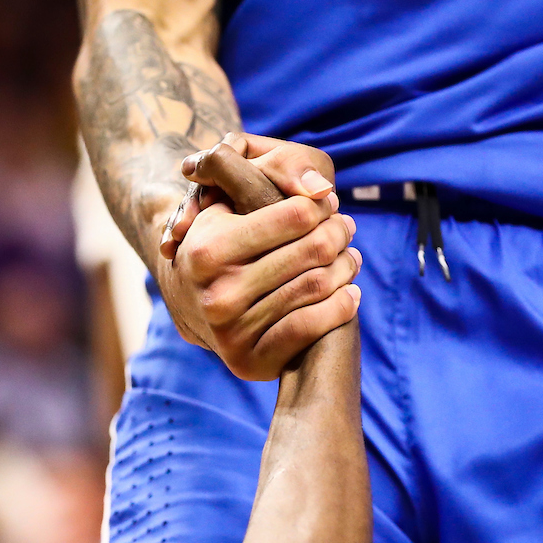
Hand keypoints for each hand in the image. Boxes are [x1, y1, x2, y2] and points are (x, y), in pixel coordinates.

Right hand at [156, 145, 361, 380]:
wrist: (191, 306)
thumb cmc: (215, 246)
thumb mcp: (222, 208)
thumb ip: (258, 183)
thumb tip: (321, 187)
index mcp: (209, 249)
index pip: (294, 215)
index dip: (321, 206)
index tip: (330, 203)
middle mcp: (218, 292)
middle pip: (313, 251)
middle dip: (338, 234)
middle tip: (346, 227)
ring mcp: (233, 330)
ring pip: (317, 287)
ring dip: (346, 268)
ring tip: (351, 257)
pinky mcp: (248, 360)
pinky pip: (310, 327)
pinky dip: (340, 307)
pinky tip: (351, 294)